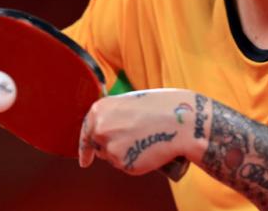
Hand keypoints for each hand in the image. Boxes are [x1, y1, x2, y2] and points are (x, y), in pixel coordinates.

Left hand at [78, 88, 207, 174]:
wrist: (182, 122)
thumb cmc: (164, 107)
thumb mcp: (133, 101)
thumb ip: (117, 114)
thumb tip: (113, 127)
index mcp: (100, 109)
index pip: (86, 132)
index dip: (85, 147)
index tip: (86, 159)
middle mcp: (100, 128)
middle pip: (98, 146)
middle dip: (110, 148)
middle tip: (130, 145)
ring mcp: (111, 147)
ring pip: (113, 158)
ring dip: (125, 154)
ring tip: (146, 141)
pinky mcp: (124, 163)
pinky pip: (126, 166)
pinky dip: (136, 162)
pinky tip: (149, 149)